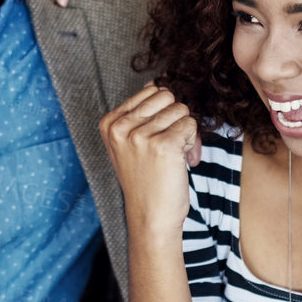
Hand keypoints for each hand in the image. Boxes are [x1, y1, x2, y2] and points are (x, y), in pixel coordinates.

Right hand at [99, 83, 201, 239]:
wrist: (150, 218)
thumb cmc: (146, 182)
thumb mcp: (131, 144)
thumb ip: (140, 113)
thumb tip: (155, 82)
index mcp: (109, 123)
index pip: (151, 91)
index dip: (162, 113)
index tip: (157, 138)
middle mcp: (121, 127)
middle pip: (167, 96)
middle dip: (175, 119)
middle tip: (169, 147)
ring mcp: (140, 136)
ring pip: (182, 110)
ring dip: (185, 133)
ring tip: (174, 158)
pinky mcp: (163, 146)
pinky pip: (191, 125)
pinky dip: (192, 144)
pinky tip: (180, 163)